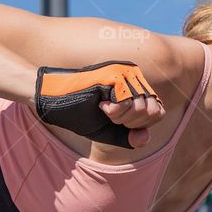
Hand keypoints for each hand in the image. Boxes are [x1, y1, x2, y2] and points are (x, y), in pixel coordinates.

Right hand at [35, 60, 164, 148]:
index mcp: (135, 86)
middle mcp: (134, 76)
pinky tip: (101, 105)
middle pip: (154, 111)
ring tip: (104, 107)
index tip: (117, 120)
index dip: (140, 125)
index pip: (158, 112)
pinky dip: (115, 112)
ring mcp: (126, 73)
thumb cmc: (79, 113)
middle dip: (131, 123)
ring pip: (143, 107)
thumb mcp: (109, 131)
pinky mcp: (115, 74)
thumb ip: (130, 136)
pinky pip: (129, 103)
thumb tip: (146, 137)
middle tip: (110, 114)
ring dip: (121, 117)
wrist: (54, 102)